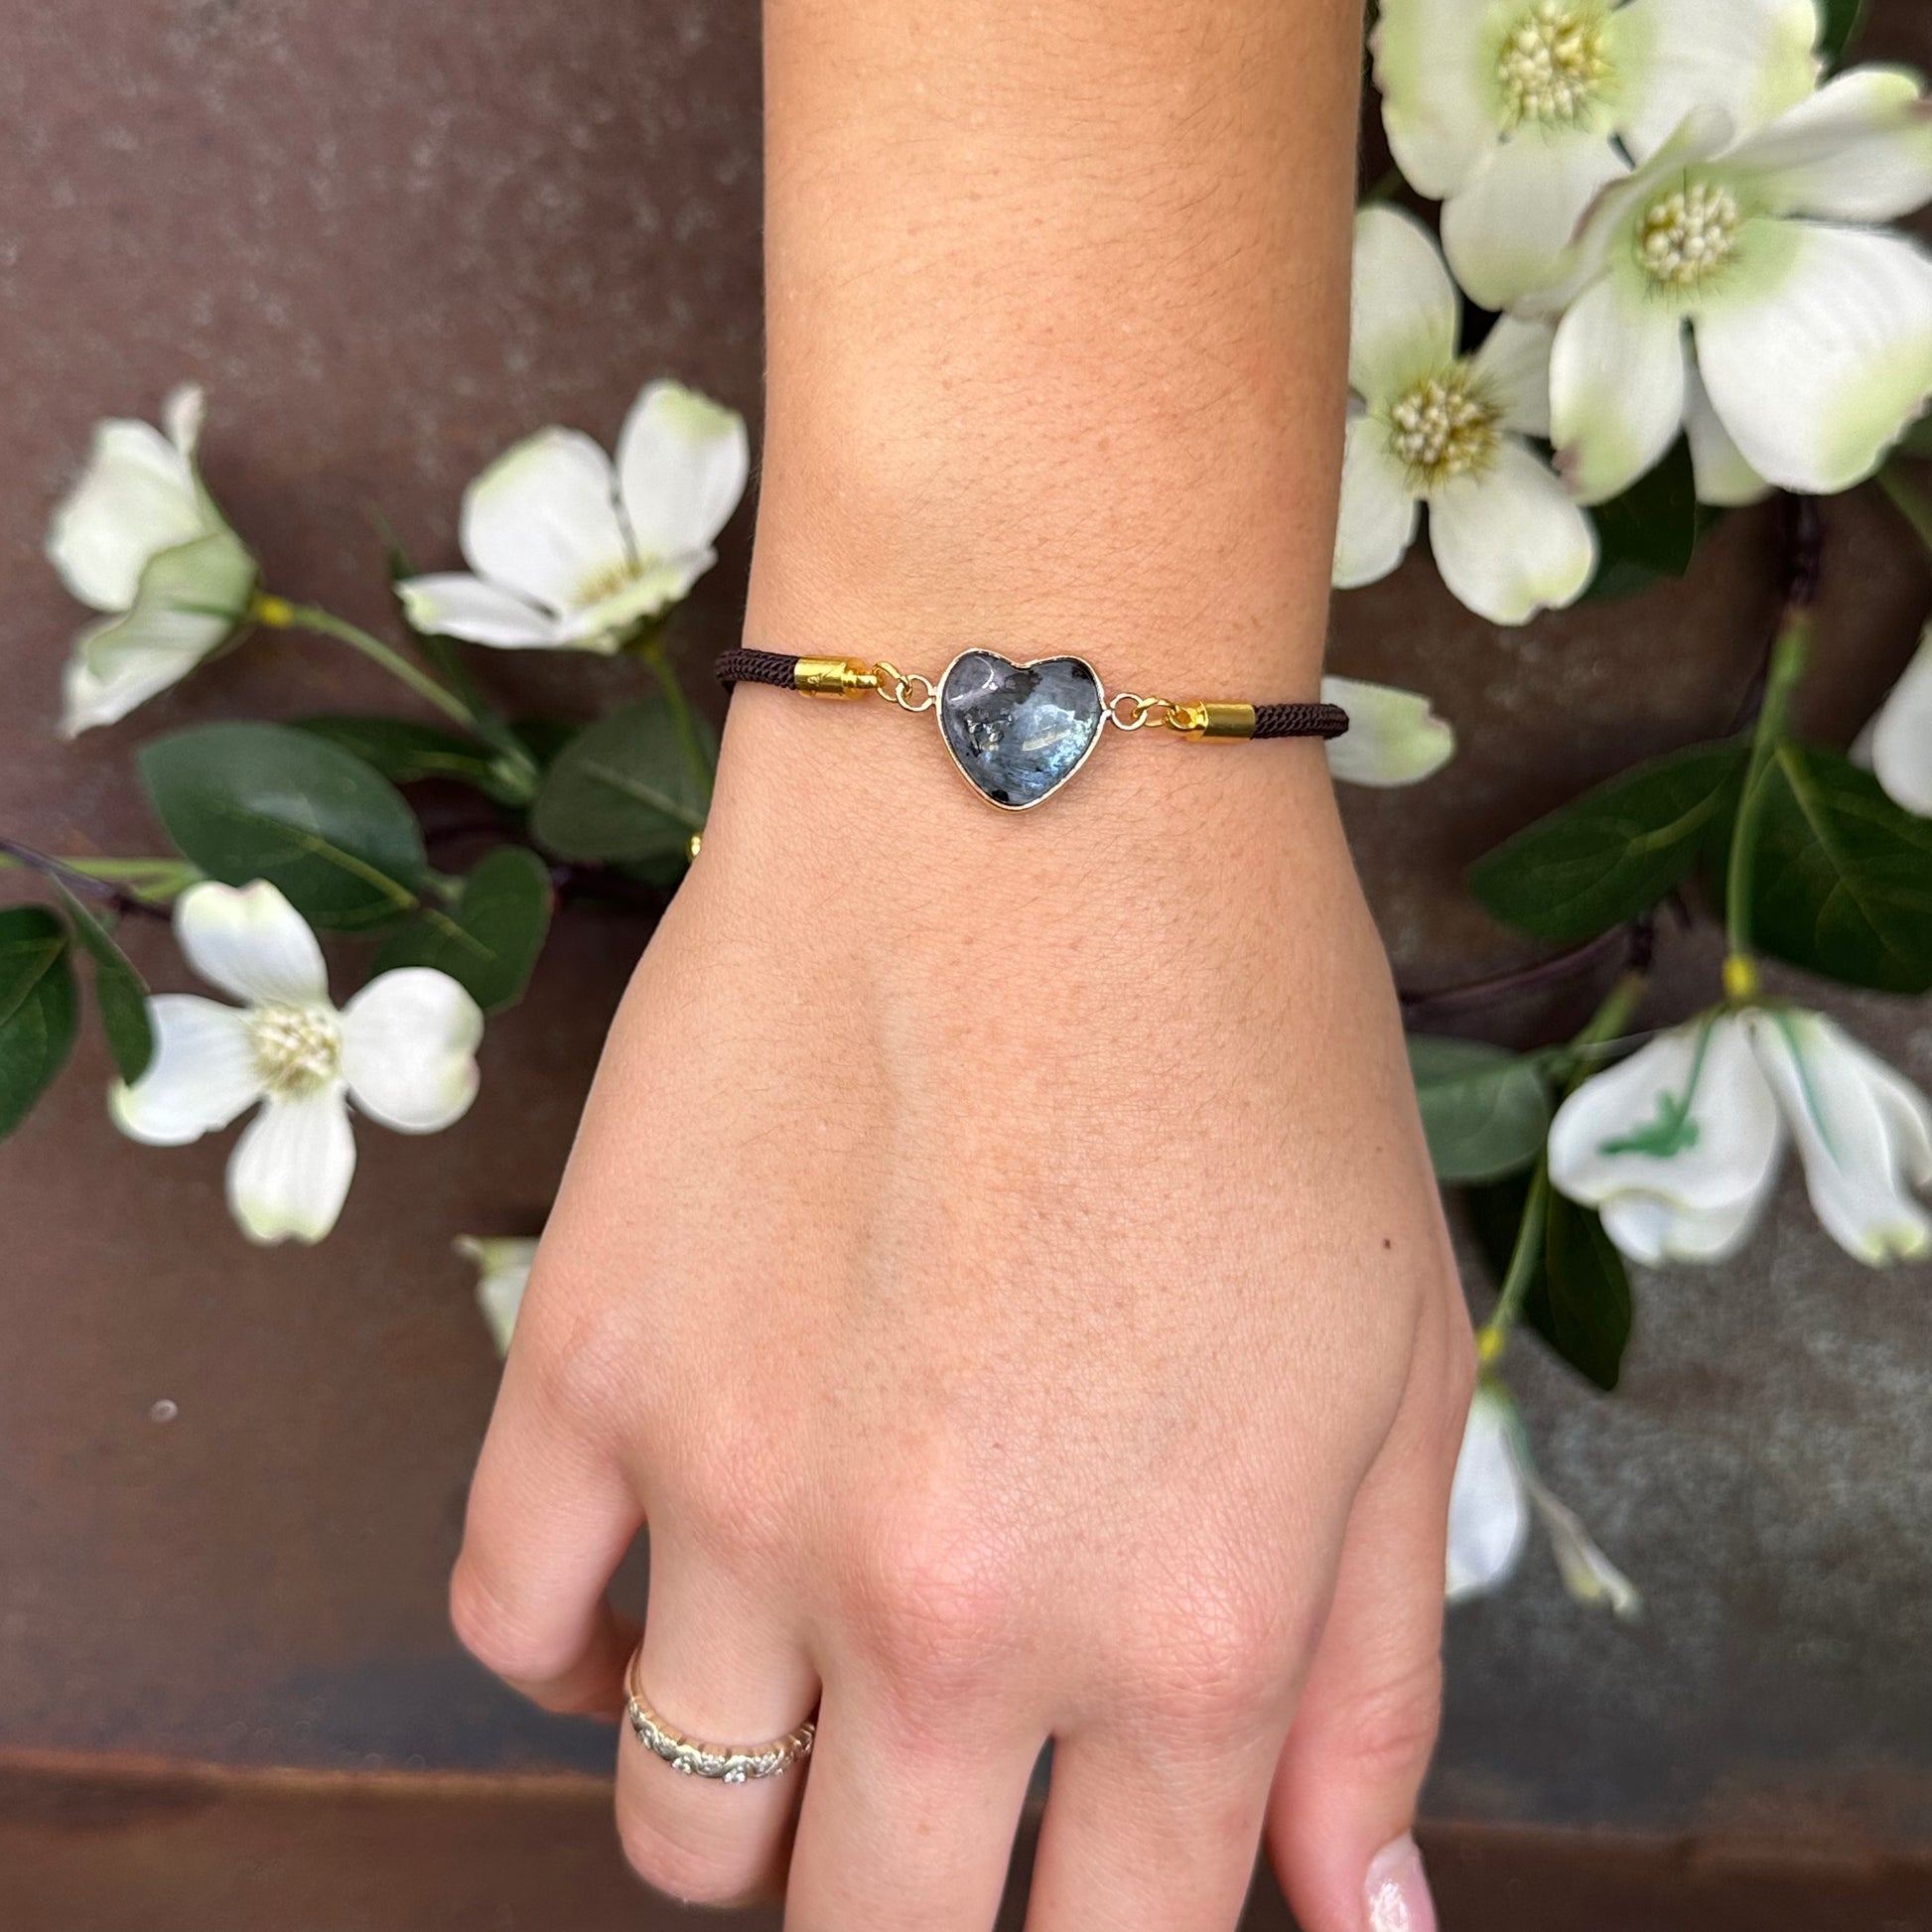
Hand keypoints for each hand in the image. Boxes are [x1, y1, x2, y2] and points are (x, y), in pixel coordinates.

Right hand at [451, 682, 1472, 1931]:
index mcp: (1180, 1631)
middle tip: (957, 1769)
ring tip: (820, 1654)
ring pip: (683, 1826)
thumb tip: (1351, 1922)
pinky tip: (679, 1553)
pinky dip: (592, 1637)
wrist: (1030, 789)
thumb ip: (1372, 1680)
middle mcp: (944, 1607)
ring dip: (758, 1791)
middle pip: (874, 1930)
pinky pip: (514, 1624)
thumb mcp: (1394, 1365)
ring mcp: (732, 1490)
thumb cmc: (1248, 1048)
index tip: (1079, 1863)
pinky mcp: (581, 1357)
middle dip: (928, 1885)